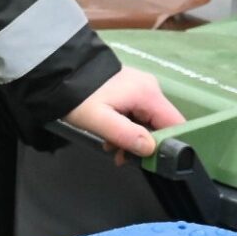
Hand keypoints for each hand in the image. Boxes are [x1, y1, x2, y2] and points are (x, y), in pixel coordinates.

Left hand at [64, 67, 183, 164]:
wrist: (61, 73)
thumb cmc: (80, 98)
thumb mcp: (100, 121)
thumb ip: (127, 135)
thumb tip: (151, 149)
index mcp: (148, 94)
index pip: (175, 123)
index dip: (170, 145)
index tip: (153, 162)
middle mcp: (150, 88)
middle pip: (161, 124)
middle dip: (144, 145)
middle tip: (123, 159)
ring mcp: (140, 87)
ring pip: (147, 120)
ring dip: (132, 138)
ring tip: (111, 149)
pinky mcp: (129, 89)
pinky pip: (137, 113)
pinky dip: (127, 128)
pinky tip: (110, 138)